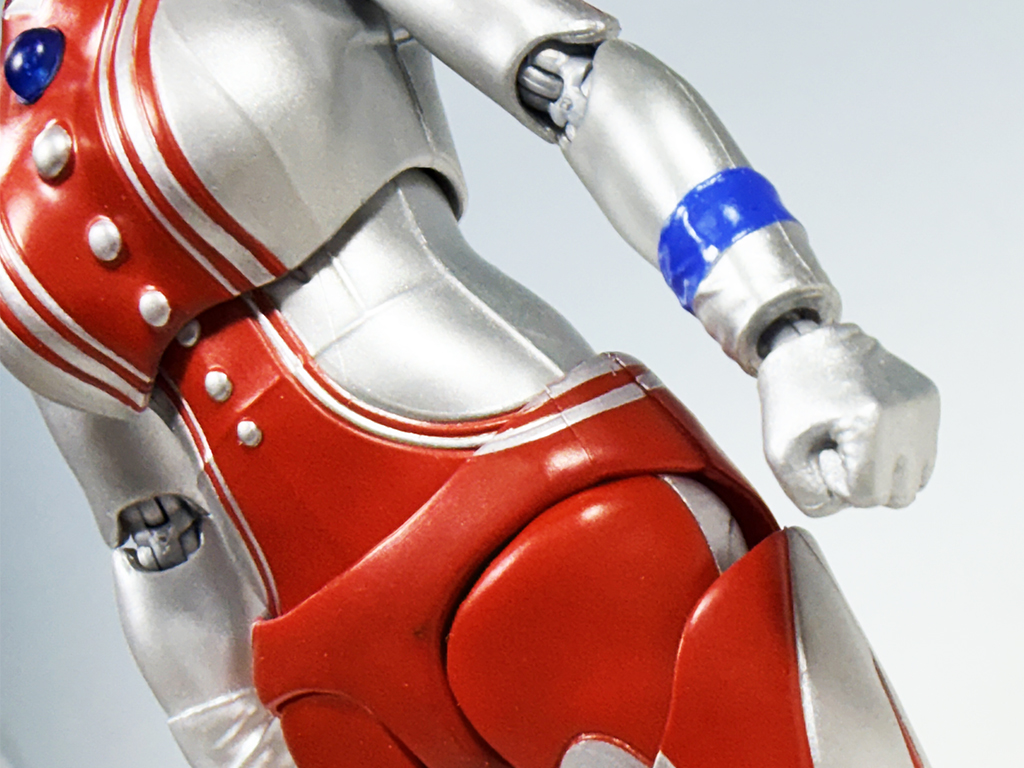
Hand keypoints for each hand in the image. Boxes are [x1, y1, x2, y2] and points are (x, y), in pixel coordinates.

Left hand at [757, 324, 938, 516]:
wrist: (807, 342)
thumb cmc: (790, 397)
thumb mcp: (780, 453)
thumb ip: (810, 499)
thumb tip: (851, 506)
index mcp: (872, 421)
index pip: (866, 496)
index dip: (835, 481)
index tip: (821, 448)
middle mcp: (908, 412)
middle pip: (897, 497)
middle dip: (862, 482)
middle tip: (835, 445)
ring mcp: (924, 404)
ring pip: (915, 481)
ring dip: (881, 471)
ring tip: (852, 437)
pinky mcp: (929, 398)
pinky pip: (922, 455)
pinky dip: (895, 453)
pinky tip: (868, 429)